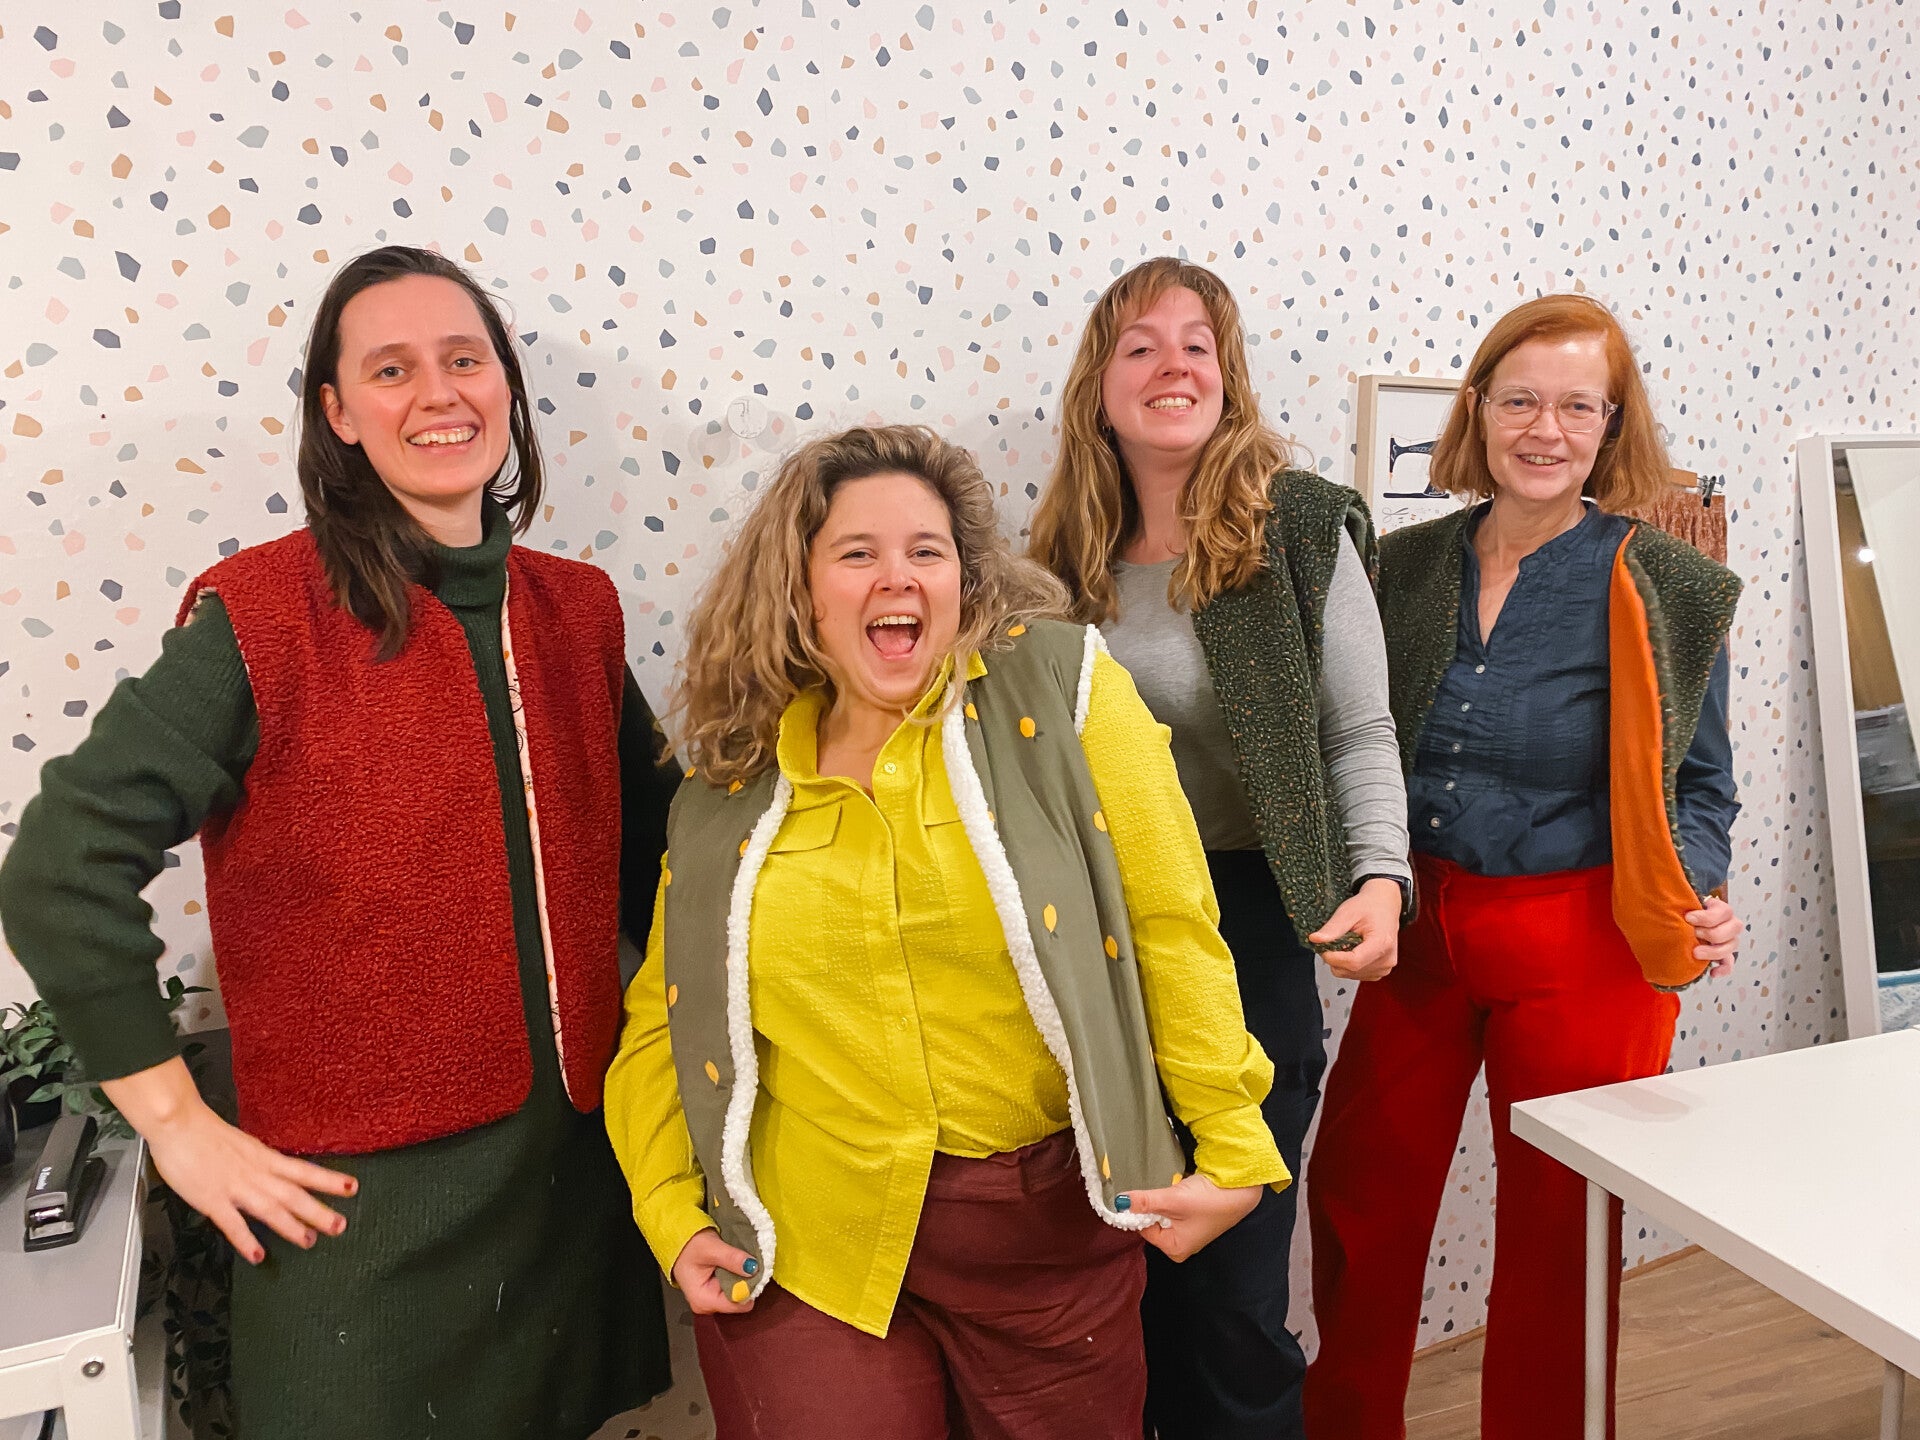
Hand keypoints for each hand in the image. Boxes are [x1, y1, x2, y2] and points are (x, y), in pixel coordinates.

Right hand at [145, 1104, 355, 1264]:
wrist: (178, 1123)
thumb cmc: (205, 1133)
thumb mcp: (243, 1146)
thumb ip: (258, 1162)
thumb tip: (273, 1174)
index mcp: (264, 1158)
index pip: (303, 1170)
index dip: (328, 1179)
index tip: (351, 1187)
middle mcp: (256, 1172)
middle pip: (293, 1193)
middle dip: (318, 1211)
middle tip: (340, 1226)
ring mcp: (235, 1186)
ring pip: (270, 1208)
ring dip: (291, 1226)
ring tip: (309, 1241)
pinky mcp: (211, 1199)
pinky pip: (232, 1223)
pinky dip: (246, 1239)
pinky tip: (257, 1255)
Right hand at [671, 1228, 759, 1314]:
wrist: (678, 1241)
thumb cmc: (688, 1246)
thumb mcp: (710, 1247)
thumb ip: (732, 1258)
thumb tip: (753, 1267)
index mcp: (703, 1300)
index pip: (738, 1304)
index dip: (749, 1286)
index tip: (754, 1269)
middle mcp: (708, 1305)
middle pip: (740, 1300)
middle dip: (747, 1281)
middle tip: (747, 1261)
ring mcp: (712, 1300)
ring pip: (739, 1293)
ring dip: (743, 1277)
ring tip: (740, 1261)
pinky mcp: (715, 1293)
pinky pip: (734, 1288)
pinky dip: (739, 1276)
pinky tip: (736, 1264)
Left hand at [1118, 1174, 1262, 1262]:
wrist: (1242, 1190)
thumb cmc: (1210, 1201)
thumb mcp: (1173, 1200)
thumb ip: (1145, 1202)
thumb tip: (1119, 1203)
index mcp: (1174, 1249)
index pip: (1143, 1229)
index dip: (1141, 1211)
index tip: (1142, 1195)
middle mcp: (1180, 1245)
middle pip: (1153, 1221)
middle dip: (1154, 1204)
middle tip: (1165, 1192)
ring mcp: (1189, 1232)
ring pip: (1163, 1212)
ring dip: (1165, 1199)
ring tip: (1175, 1188)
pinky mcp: (1195, 1218)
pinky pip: (1175, 1208)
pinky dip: (1175, 1197)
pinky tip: (1182, 1188)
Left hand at [1309, 877, 1403, 981]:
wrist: (1384, 906)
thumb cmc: (1370, 906)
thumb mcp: (1348, 912)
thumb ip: (1332, 928)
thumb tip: (1315, 939)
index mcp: (1382, 943)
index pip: (1353, 962)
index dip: (1333, 957)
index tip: (1322, 947)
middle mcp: (1386, 959)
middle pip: (1349, 970)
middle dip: (1334, 958)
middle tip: (1334, 940)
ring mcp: (1384, 967)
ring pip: (1349, 974)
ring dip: (1341, 961)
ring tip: (1348, 943)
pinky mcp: (1380, 971)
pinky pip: (1355, 974)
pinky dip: (1348, 964)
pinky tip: (1353, 949)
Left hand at [1686, 895, 1743, 977]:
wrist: (1681, 920)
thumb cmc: (1681, 908)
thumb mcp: (1683, 900)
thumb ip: (1679, 897)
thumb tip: (1662, 883)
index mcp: (1719, 908)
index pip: (1724, 911)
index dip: (1707, 916)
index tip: (1688, 918)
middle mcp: (1728, 923)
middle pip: (1734, 928)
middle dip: (1712, 933)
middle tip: (1694, 934)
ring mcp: (1728, 939)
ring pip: (1733, 946)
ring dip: (1715, 951)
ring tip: (1696, 952)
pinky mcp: (1723, 954)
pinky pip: (1729, 963)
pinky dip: (1723, 969)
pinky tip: (1711, 972)